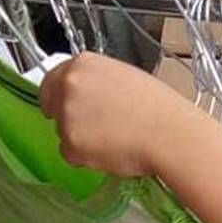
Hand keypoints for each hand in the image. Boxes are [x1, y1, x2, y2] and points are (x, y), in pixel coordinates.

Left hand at [38, 52, 187, 176]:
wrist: (169, 134)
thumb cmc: (158, 108)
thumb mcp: (124, 77)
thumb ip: (96, 82)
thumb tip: (87, 95)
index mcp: (83, 64)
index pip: (52, 80)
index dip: (59, 97)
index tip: (65, 106)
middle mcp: (70, 85)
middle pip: (54, 107)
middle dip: (71, 119)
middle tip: (99, 128)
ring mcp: (67, 114)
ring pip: (63, 132)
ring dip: (81, 139)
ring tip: (114, 138)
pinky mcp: (71, 143)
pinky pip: (70, 154)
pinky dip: (86, 158)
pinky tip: (110, 151)